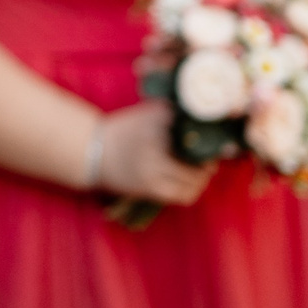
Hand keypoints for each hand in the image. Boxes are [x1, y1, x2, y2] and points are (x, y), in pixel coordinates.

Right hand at [93, 101, 217, 205]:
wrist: (92, 151)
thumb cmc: (125, 130)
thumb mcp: (147, 113)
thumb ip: (173, 112)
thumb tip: (207, 119)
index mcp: (157, 120)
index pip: (196, 131)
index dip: (210, 137)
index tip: (215, 139)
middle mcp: (156, 143)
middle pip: (199, 156)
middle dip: (208, 158)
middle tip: (210, 156)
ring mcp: (153, 167)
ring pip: (194, 179)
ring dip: (202, 176)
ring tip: (201, 171)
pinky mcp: (149, 187)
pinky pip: (183, 194)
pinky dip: (191, 190)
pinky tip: (189, 184)